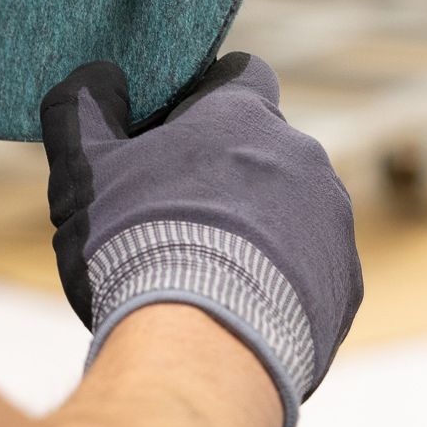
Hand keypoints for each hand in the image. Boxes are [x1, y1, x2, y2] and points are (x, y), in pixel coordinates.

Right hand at [39, 53, 361, 426]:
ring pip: (292, 209)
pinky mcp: (344, 284)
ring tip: (207, 274)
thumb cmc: (138, 245)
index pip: (241, 74)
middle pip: (264, 149)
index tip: (173, 133)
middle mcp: (301, 157)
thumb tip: (96, 77)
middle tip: (175, 216)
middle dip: (226, 172)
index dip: (204, 99)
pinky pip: (311, 269)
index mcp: (242, 115)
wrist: (200, 351)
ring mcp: (332, 221)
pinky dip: (279, 282)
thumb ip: (81, 110)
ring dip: (257, 228)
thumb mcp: (84, 170)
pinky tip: (238, 311)